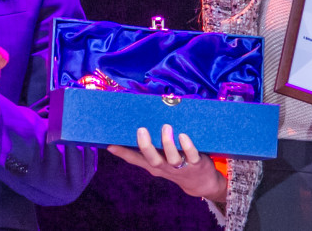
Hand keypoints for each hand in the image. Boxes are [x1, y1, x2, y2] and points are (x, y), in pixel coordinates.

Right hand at [108, 125, 226, 201]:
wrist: (201, 183)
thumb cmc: (177, 165)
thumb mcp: (161, 160)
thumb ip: (151, 147)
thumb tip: (136, 128)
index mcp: (154, 165)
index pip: (136, 160)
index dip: (123, 153)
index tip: (110, 144)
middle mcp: (165, 166)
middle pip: (152, 160)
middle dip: (146, 146)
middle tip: (141, 130)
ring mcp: (181, 166)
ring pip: (172, 158)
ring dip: (168, 143)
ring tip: (166, 127)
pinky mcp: (197, 164)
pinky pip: (192, 155)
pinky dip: (188, 146)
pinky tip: (183, 135)